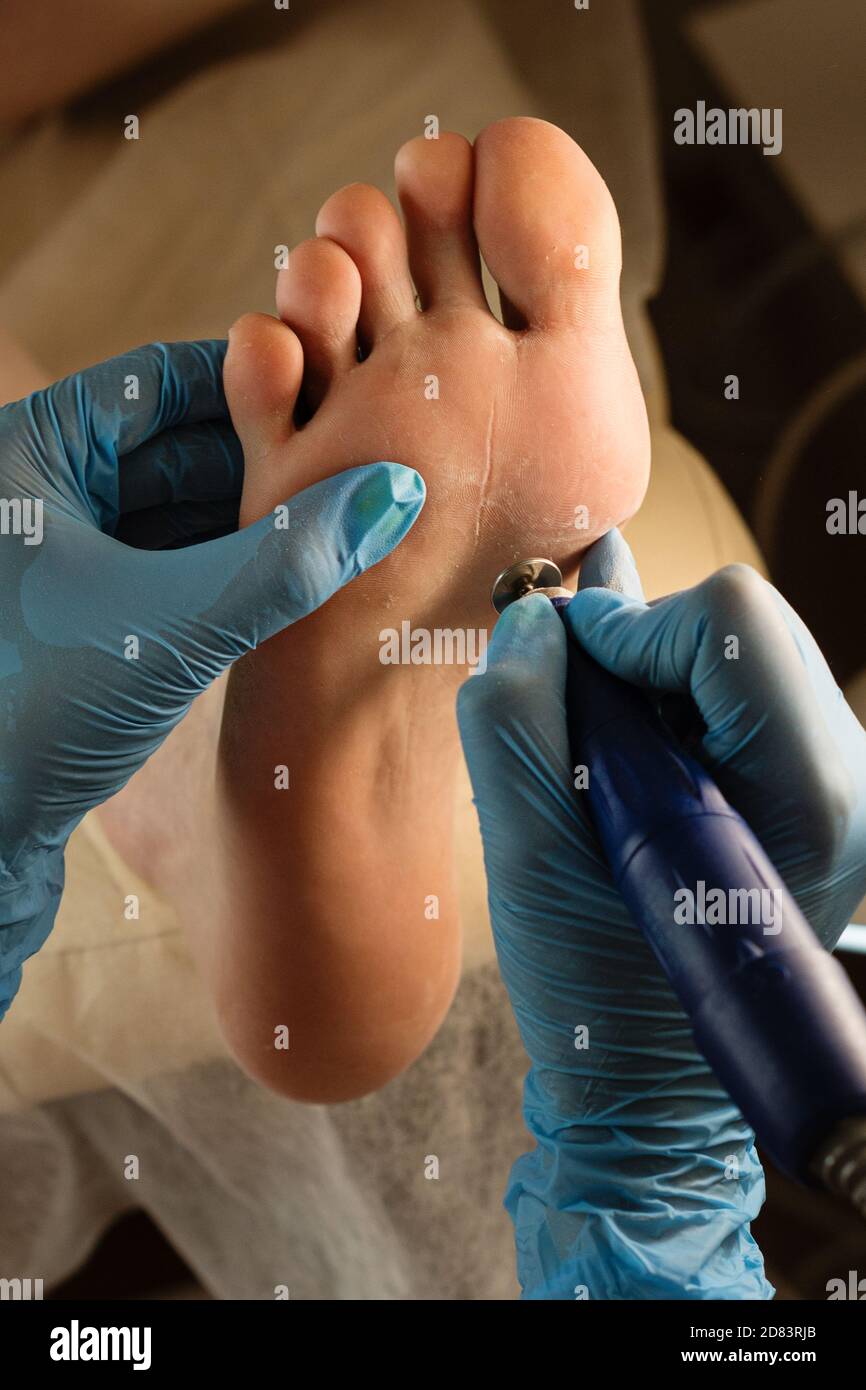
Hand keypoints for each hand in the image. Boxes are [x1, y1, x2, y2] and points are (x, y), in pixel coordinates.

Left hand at [0, 340, 423, 1014]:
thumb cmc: (29, 724)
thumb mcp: (171, 629)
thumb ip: (285, 562)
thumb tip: (392, 495)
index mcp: (22, 454)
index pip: (156, 382)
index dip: (257, 389)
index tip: (343, 409)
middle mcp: (24, 491)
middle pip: (166, 446)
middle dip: (260, 466)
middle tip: (352, 478)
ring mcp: (41, 555)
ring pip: (164, 509)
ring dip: (244, 524)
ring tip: (330, 534)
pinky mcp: (62, 614)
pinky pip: (153, 563)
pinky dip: (214, 569)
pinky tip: (280, 588)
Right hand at [457, 530, 865, 1299]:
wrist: (652, 1086)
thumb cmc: (595, 994)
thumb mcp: (527, 865)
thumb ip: (514, 724)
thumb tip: (536, 618)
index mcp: (808, 797)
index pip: (727, 623)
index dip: (622, 628)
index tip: (554, 670)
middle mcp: (849, 779)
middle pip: (739, 624)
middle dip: (636, 650)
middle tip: (568, 711)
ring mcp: (839, 784)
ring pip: (735, 649)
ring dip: (647, 680)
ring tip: (599, 762)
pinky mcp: (812, 789)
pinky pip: (736, 691)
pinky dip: (668, 703)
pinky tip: (630, 766)